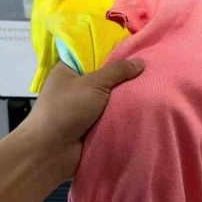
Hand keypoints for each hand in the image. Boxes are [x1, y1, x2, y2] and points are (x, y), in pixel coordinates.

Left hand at [21, 59, 144, 179]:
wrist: (51, 151)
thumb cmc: (66, 109)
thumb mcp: (93, 84)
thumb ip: (117, 72)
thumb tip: (141, 62)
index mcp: (68, 69)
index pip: (92, 54)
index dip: (112, 52)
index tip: (135, 50)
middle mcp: (75, 86)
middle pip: (104, 77)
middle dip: (123, 77)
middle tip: (148, 70)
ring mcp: (83, 107)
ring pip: (109, 97)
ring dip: (124, 97)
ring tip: (150, 87)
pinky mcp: (90, 125)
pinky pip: (110, 115)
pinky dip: (122, 114)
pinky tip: (142, 107)